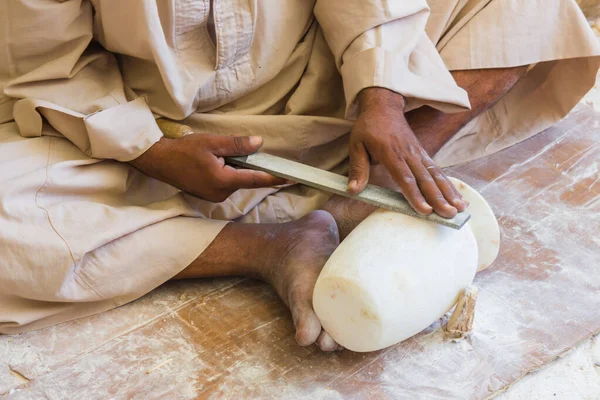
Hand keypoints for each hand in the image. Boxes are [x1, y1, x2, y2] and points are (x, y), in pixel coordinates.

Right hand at [130, 134, 285, 202]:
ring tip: (214, 156)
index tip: (291, 178)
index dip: (275, 178)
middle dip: (245, 165)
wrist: (159, 161)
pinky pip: (225, 184)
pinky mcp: (209, 196)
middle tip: (229, 151)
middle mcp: (221, 194)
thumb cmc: (183, 150)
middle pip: (245, 179)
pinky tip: (212, 163)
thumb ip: (237, 145)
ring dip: (233, 169)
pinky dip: (226, 173)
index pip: (256, 180)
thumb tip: (259, 143)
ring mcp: (214, 197)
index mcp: (224, 181)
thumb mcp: (212, 142)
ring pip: (235, 181)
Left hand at [348, 88, 466, 217]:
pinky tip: (458, 198)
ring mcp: (419, 153)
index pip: (405, 177)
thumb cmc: (368, 127)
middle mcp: (409, 154)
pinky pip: (438, 171)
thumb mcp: (356, 145)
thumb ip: (357, 169)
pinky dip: (449, 185)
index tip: (425, 210)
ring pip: (436, 175)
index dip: (415, 195)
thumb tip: (353, 191)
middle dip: (439, 198)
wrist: (384, 106)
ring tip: (460, 209)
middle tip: (449, 215)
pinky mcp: (424, 154)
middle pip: (426, 179)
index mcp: (391, 153)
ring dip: (449, 193)